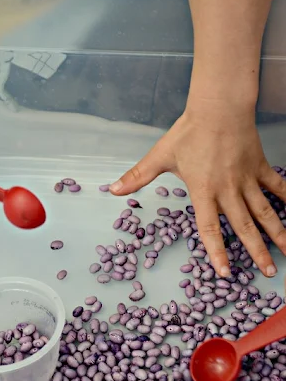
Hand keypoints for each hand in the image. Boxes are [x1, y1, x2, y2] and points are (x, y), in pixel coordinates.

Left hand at [110, 105, 285, 277]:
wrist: (218, 108)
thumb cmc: (189, 132)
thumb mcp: (160, 156)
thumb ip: (138, 176)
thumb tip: (111, 190)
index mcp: (203, 191)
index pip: (210, 228)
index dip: (217, 252)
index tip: (225, 272)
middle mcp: (228, 190)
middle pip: (244, 226)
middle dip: (257, 251)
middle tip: (268, 272)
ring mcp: (247, 180)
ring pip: (266, 212)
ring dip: (278, 234)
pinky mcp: (260, 167)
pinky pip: (277, 187)